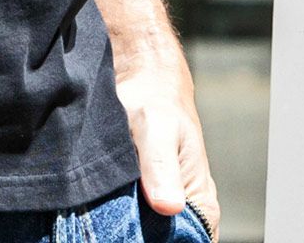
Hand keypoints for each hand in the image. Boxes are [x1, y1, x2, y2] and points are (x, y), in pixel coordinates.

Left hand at [113, 61, 221, 242]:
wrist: (144, 76)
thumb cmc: (156, 99)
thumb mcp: (158, 128)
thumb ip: (160, 165)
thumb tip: (167, 205)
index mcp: (202, 206)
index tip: (128, 235)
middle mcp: (187, 212)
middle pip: (161, 242)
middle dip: (134, 235)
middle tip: (109, 219)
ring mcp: (164, 206)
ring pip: (143, 232)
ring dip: (122, 226)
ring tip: (104, 207)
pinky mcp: (144, 196)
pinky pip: (130, 217)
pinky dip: (115, 214)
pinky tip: (100, 202)